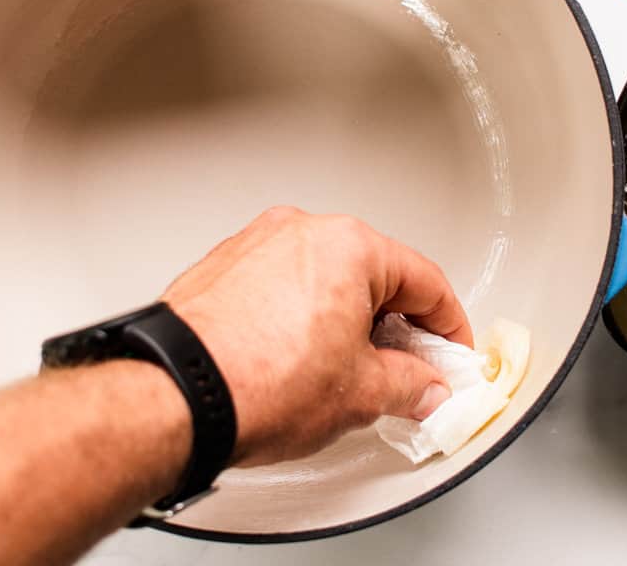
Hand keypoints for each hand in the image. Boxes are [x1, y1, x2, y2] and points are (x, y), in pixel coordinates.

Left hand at [163, 206, 471, 466]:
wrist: (175, 396)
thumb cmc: (254, 382)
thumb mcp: (360, 394)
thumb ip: (409, 385)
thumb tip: (421, 386)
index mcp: (348, 245)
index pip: (425, 281)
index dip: (449, 327)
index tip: (451, 354)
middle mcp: (299, 231)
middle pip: (373, 274)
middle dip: (396, 326)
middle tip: (406, 371)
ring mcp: (255, 245)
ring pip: (324, 278)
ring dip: (345, 320)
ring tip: (344, 374)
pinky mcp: (222, 268)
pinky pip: (281, 286)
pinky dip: (301, 316)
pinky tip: (297, 360)